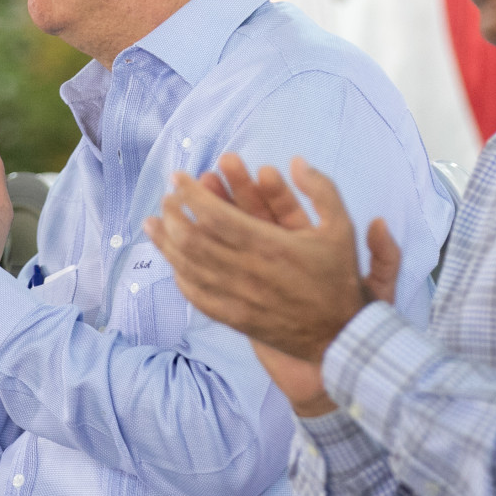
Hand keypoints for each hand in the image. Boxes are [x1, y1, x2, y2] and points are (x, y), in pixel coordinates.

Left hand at [145, 155, 399, 362]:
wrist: (340, 335)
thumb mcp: (342, 227)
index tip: (178, 176)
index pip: (214, 215)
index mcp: (269, 246)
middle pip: (192, 239)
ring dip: (166, 242)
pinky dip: (180, 275)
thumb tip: (294, 160)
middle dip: (172, 213)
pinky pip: (196, 296)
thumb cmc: (338, 277)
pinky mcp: (234, 318)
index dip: (190, 194)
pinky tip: (173, 261)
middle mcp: (247, 271)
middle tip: (167, 197)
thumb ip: (321, 189)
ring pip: (188, 267)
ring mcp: (237, 298)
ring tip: (153, 223)